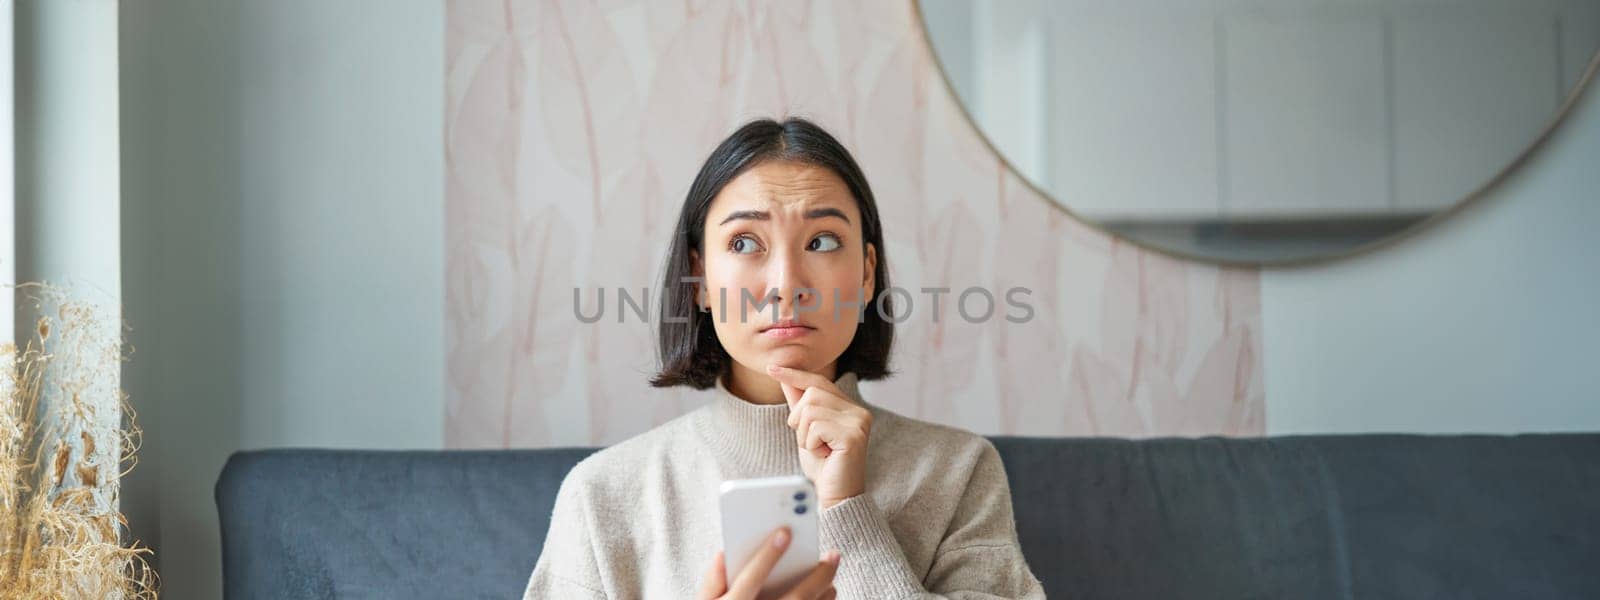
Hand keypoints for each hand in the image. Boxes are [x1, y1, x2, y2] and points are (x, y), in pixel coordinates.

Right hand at [697, 526, 839, 599]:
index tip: (785, 532)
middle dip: (817, 575)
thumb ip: (711, 581)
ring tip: (833, 570)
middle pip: (794, 599)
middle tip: (832, 554)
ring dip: (825, 591)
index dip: (767, 556)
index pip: (750, 580)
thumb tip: (724, 554)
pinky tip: (828, 591)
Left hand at [767, 364, 872, 509]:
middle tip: (811, 442)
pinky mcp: (853, 435)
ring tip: (819, 449)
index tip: (772, 368)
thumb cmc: (823, 466)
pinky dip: (811, 443)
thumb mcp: (806, 430)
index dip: (794, 374)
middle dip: (799, 419)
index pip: (818, 381)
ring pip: (810, 409)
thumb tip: (786, 376)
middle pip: (811, 393)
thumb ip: (799, 404)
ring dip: (804, 434)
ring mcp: (858, 422)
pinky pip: (815, 427)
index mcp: (849, 407)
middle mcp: (858, 411)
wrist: (836, 496)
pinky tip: (824, 455)